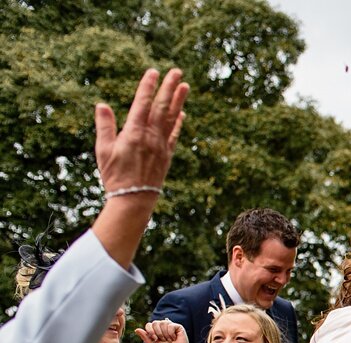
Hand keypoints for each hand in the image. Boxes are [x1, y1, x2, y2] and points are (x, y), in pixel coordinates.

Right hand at [95, 68, 187, 194]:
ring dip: (178, 101)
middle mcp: (151, 137)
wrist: (134, 199)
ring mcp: (161, 146)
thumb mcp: (103, 150)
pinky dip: (178, 123)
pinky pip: (174, 135)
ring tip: (185, 85)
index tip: (154, 71)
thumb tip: (102, 105)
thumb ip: (105, 126)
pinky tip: (181, 113)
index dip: (148, 87)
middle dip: (169, 88)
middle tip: (177, 71)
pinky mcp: (167, 156)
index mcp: (134, 133)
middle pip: (161, 107)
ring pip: (171, 118)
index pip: (142, 104)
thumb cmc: (114, 175)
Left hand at [136, 319, 193, 342]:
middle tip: (163, 340)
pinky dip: (171, 333)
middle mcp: (162, 326)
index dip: (150, 331)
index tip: (155, 339)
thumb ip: (144, 336)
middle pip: (155, 322)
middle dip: (158, 333)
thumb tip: (136, 329)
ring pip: (163, 323)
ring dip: (165, 334)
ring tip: (169, 340)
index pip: (149, 324)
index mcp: (155, 330)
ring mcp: (170, 326)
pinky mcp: (178, 327)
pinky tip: (174, 338)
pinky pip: (171, 325)